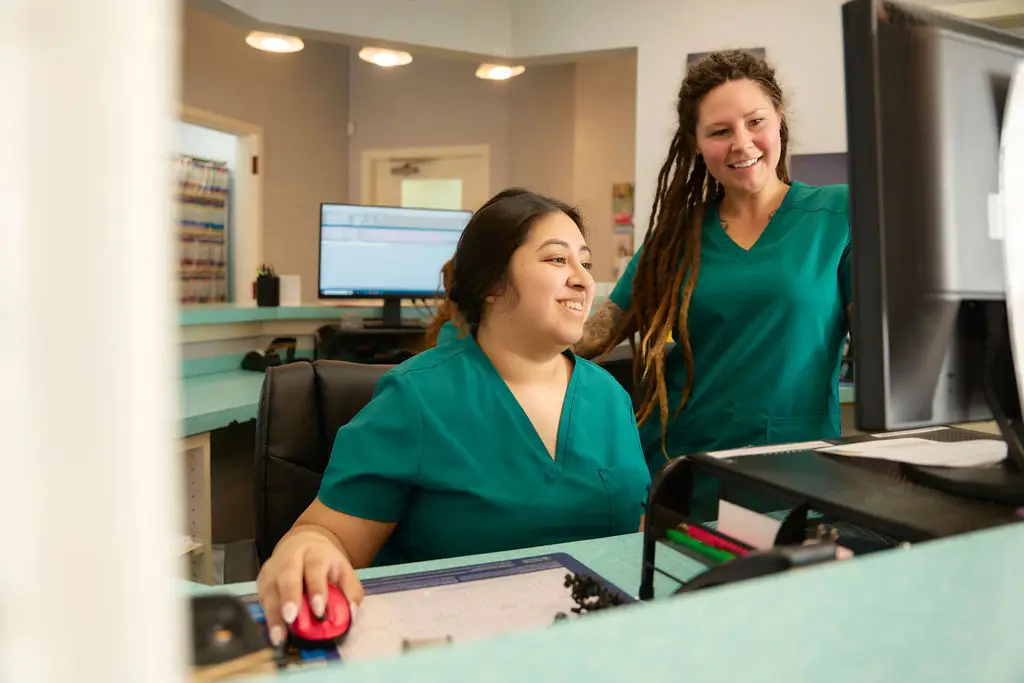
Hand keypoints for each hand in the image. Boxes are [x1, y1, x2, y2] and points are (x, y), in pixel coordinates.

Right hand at [256, 528, 364, 645]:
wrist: (301, 545)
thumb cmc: (324, 563)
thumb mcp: (343, 570)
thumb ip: (350, 590)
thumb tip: (352, 613)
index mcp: (315, 553)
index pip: (315, 569)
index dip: (316, 589)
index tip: (319, 611)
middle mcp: (291, 558)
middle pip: (288, 575)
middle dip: (289, 597)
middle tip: (291, 617)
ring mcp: (273, 569)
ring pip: (271, 590)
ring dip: (274, 614)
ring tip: (280, 636)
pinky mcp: (262, 582)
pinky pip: (262, 600)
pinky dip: (268, 618)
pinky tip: (274, 634)